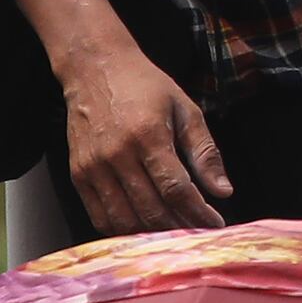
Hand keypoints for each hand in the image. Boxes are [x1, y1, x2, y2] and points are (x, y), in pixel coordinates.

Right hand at [66, 34, 231, 229]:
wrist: (95, 68)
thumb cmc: (144, 86)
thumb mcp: (185, 109)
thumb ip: (205, 152)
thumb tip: (223, 192)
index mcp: (148, 135)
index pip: (176, 189)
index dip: (198, 213)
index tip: (214, 223)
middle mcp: (118, 154)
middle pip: (152, 209)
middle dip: (180, 227)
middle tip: (198, 232)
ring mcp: (94, 167)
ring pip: (125, 220)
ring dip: (152, 234)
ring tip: (174, 232)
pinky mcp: (78, 174)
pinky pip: (100, 216)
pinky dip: (123, 230)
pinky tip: (143, 229)